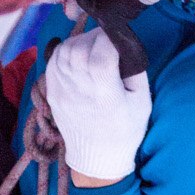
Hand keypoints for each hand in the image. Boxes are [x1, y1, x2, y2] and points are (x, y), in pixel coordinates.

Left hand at [43, 28, 151, 183]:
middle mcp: (80, 90)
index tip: (116, 38)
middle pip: (79, 49)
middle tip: (105, 41)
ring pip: (63, 52)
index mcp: (106, 94)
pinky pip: (52, 62)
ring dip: (78, 43)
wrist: (97, 157)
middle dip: (94, 38)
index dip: (109, 39)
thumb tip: (124, 45)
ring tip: (91, 47)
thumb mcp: (142, 102)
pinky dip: (64, 53)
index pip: (101, 54)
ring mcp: (62, 91)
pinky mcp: (51, 93)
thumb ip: (136, 70)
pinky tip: (76, 56)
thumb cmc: (125, 130)